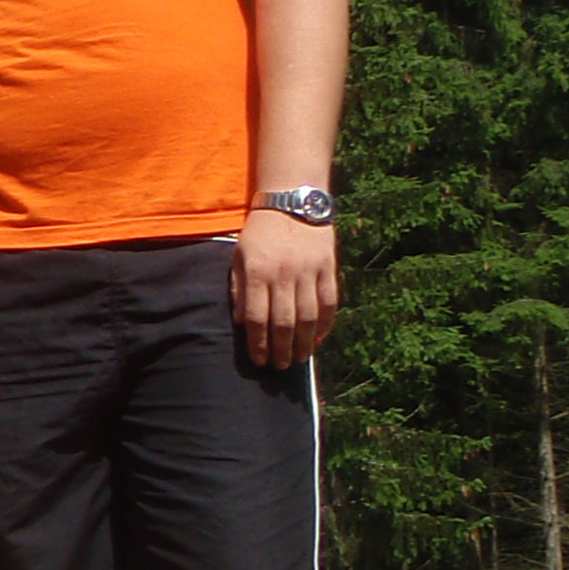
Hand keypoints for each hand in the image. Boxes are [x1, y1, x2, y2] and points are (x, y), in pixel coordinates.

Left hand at [231, 207, 339, 367]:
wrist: (292, 202)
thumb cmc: (260, 234)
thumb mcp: (239, 257)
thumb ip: (239, 290)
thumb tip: (242, 323)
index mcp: (256, 272)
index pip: (258, 317)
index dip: (258, 343)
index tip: (259, 360)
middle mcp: (283, 273)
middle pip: (284, 322)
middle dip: (281, 349)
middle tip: (280, 366)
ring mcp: (308, 270)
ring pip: (308, 316)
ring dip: (305, 342)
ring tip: (300, 359)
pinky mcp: (328, 267)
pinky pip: (329, 301)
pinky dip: (326, 323)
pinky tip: (319, 338)